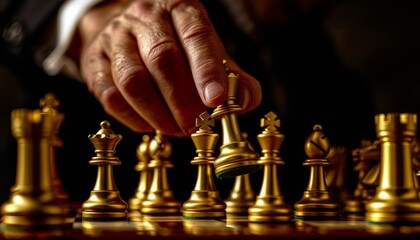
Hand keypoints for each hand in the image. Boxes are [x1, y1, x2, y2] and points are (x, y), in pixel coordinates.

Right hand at [75, 0, 261, 136]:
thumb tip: (242, 103)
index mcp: (180, 9)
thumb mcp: (210, 52)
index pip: (196, 35)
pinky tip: (152, 125)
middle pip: (162, 59)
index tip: (217, 100)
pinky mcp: (94, 60)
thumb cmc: (178, 47)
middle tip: (197, 126)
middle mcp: (145, 17)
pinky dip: (134, 118)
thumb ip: (233, 77)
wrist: (129, 33)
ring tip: (177, 130)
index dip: (207, 70)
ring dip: (158, 114)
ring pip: (133, 80)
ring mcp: (115, 37)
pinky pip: (110, 95)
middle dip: (183, 100)